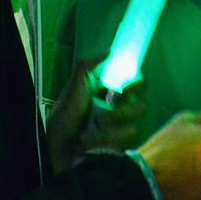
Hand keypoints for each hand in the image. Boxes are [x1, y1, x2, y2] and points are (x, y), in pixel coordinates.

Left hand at [46, 58, 146, 172]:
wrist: (58, 143)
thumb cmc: (66, 112)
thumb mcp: (74, 85)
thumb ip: (88, 65)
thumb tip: (110, 51)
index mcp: (113, 92)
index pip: (138, 84)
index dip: (137, 84)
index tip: (125, 89)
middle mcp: (121, 109)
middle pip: (142, 107)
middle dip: (122, 113)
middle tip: (105, 116)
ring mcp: (121, 130)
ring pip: (132, 129)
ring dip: (107, 132)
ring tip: (90, 133)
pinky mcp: (118, 148)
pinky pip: (122, 146)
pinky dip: (102, 143)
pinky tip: (89, 142)